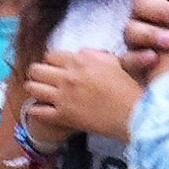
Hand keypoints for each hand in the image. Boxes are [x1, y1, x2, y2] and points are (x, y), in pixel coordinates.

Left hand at [22, 49, 142, 141]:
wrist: (136, 115)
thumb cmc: (130, 89)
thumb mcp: (116, 63)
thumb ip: (95, 55)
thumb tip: (81, 53)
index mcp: (80, 60)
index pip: (50, 55)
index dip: (52, 62)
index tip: (57, 69)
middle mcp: (68, 76)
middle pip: (36, 69)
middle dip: (39, 74)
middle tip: (47, 81)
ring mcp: (63, 96)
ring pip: (32, 87)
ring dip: (36, 90)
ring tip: (44, 94)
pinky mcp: (62, 116)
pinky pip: (37, 111)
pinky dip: (37, 110)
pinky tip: (44, 110)